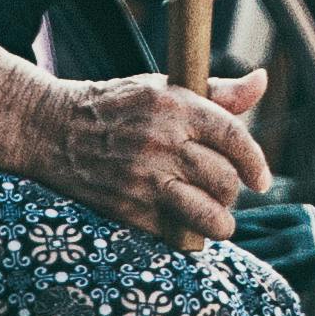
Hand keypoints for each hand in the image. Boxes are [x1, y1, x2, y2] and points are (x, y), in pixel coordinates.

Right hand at [30, 66, 272, 243]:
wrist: (52, 129)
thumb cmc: (117, 106)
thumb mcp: (163, 88)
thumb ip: (217, 93)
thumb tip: (262, 82)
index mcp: (175, 106)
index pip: (233, 136)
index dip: (254, 162)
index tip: (260, 179)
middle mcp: (161, 142)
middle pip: (224, 179)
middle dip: (232, 192)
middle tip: (223, 192)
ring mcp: (143, 178)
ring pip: (206, 214)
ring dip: (219, 223)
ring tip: (216, 220)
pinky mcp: (126, 208)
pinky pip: (173, 232)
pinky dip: (183, 233)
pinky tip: (179, 222)